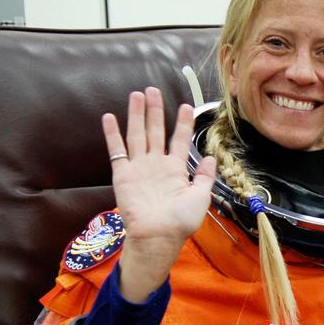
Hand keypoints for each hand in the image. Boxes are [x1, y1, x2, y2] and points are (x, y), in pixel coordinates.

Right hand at [101, 86, 215, 301]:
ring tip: (136, 94)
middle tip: (153, 89)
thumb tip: (214, 158)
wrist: (158, 235)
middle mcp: (157, 165)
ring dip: (136, 115)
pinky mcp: (123, 173)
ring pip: (137, 134)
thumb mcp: (201, 197)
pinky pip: (117, 150)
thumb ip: (205, 176)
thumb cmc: (180, 221)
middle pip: (156, 131)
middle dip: (155, 110)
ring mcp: (139, 167)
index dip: (183, 123)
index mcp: (176, 169)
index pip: (180, 140)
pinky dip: (112, 133)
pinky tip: (110, 117)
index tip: (186, 106)